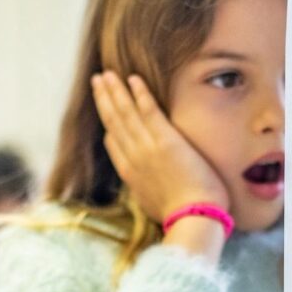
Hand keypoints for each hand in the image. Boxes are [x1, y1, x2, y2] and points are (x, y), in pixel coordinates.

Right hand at [91, 71, 228, 221]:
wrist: (192, 218)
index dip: (109, 124)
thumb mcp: (152, 206)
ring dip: (115, 90)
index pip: (113, 144)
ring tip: (107, 74)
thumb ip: (145, 190)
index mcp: (130, 175)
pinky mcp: (165, 140)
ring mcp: (147, 148)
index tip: (106, 109)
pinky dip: (139, 93)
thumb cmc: (180, 217)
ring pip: (125, 113)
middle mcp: (133, 158)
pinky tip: (132, 78)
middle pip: (114, 122)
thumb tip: (145, 185)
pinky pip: (148, 110)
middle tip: (98, 80)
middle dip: (104, 99)